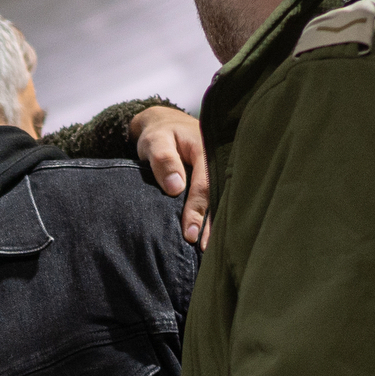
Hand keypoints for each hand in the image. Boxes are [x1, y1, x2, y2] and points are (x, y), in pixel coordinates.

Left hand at [126, 104, 214, 247]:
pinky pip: (214, 199)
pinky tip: (208, 237)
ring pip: (219, 200)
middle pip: (217, 196)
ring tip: (208, 250)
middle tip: (203, 250)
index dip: (197, 210)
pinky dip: (211, 218)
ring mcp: (218, 171)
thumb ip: (163, 160)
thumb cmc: (158, 134)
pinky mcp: (214, 180)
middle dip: (210, 224)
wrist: (165, 125)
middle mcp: (217, 161)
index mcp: (205, 149)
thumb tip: (175, 188)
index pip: (204, 184)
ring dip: (213, 224)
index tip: (191, 234)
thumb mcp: (155, 141)